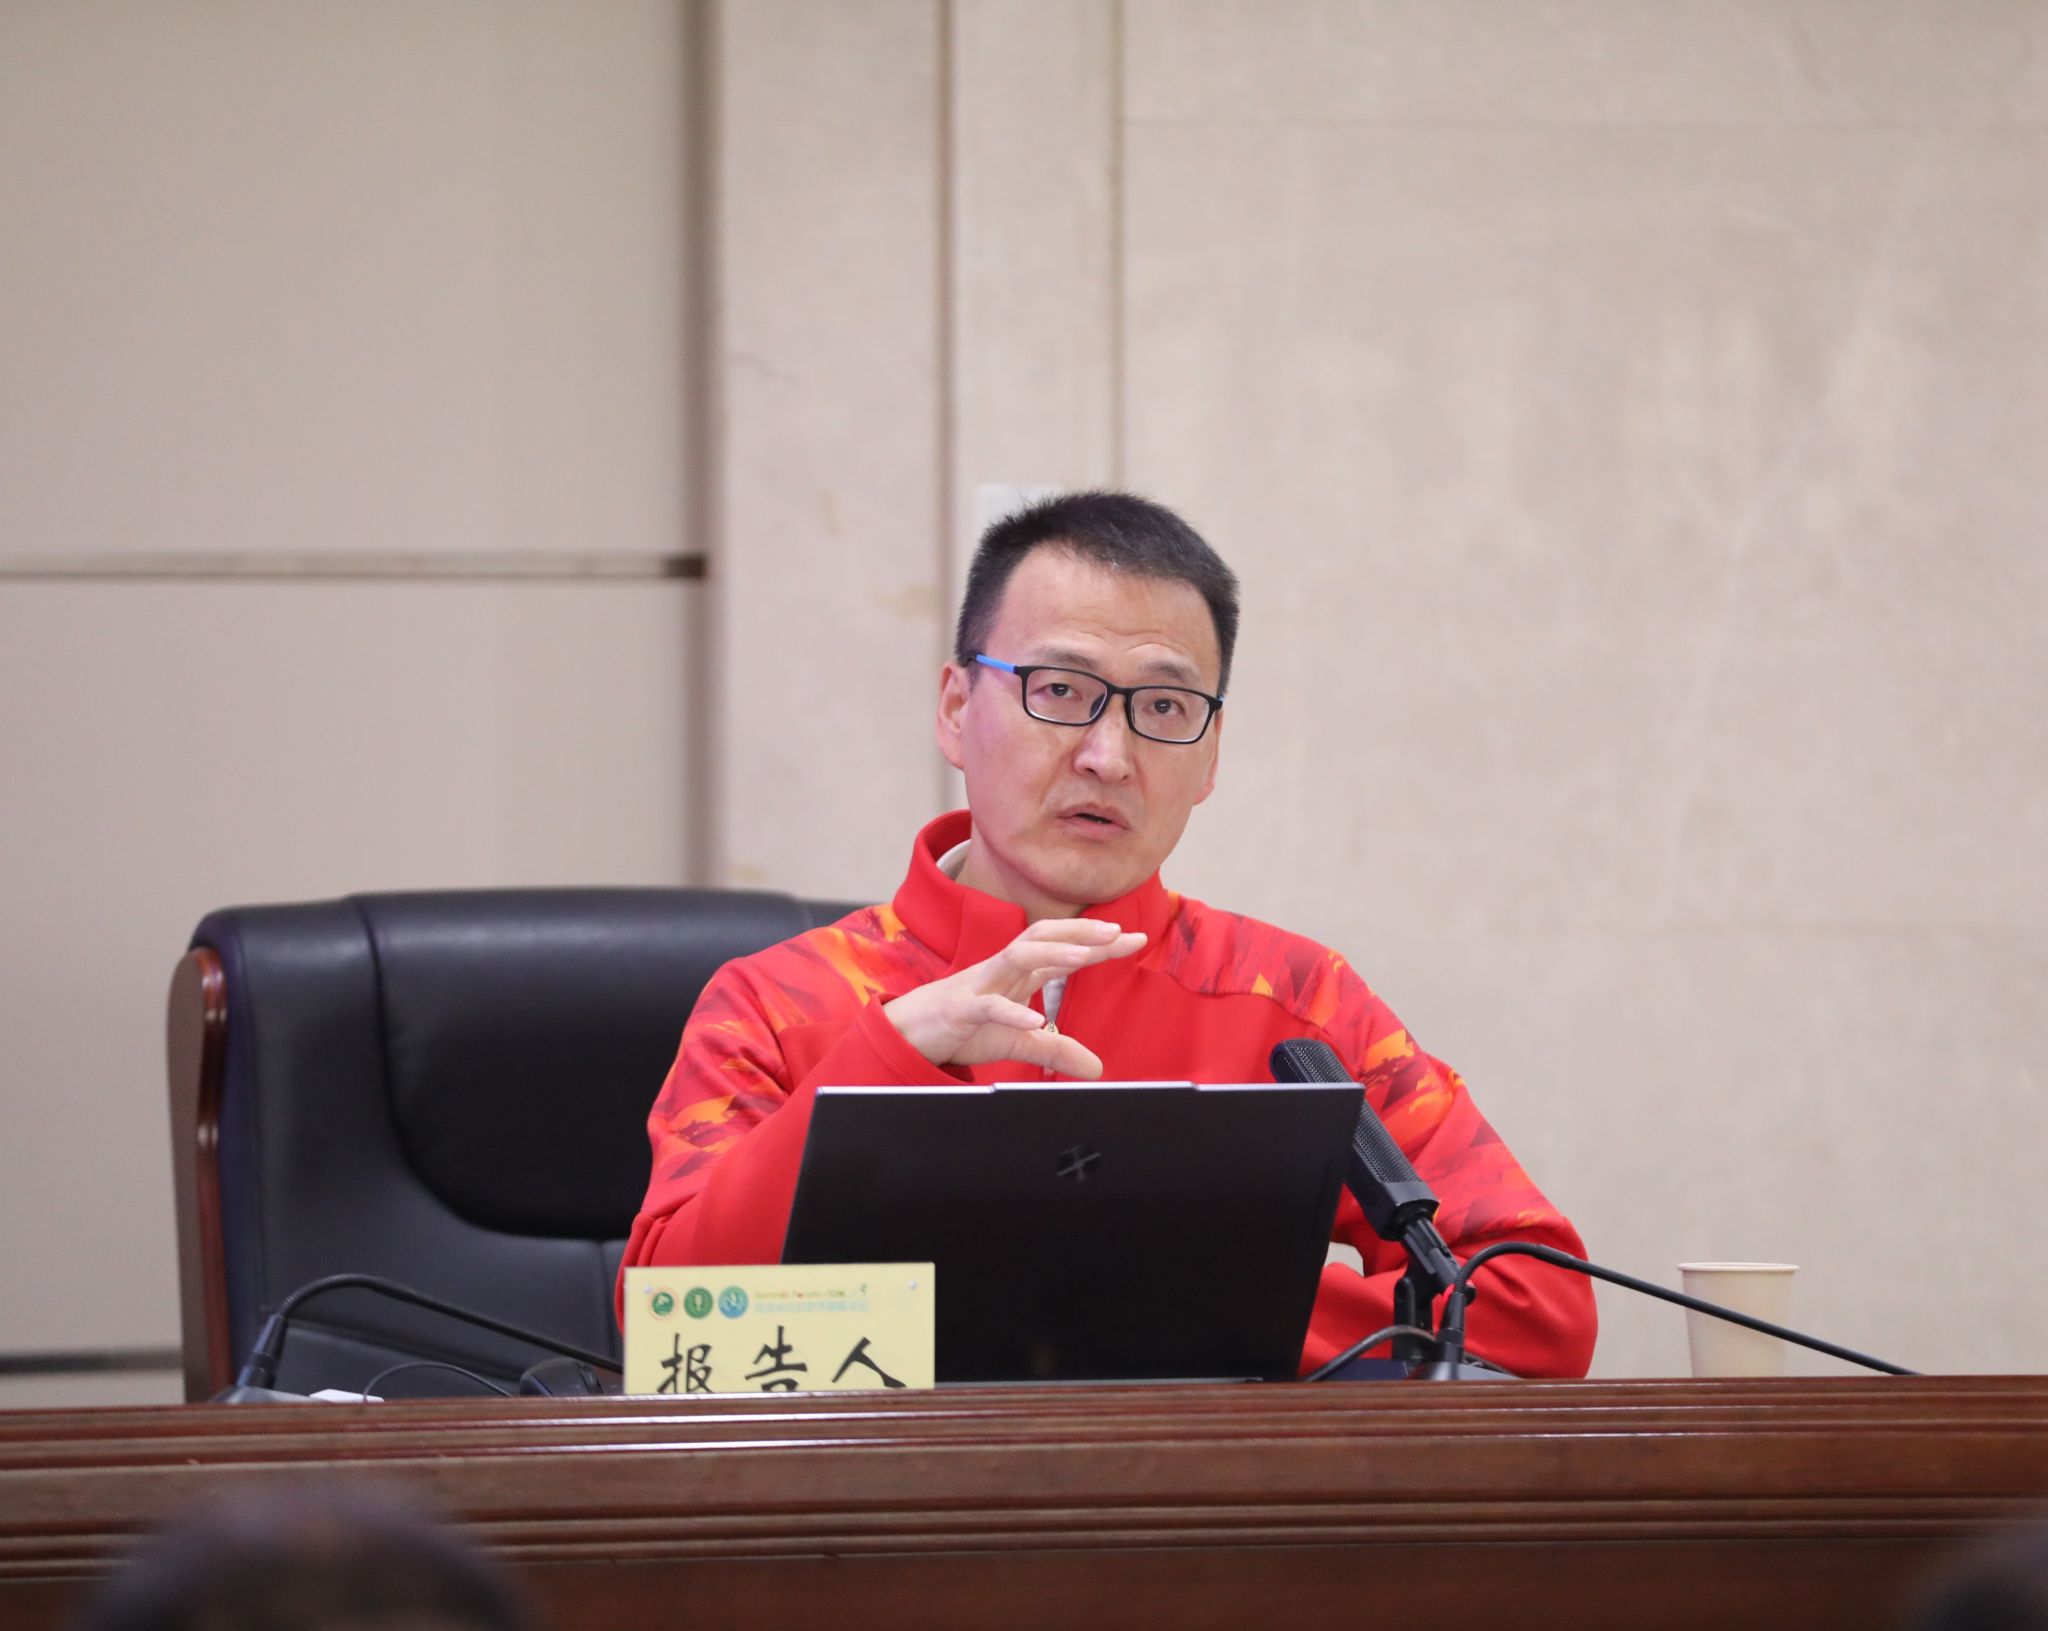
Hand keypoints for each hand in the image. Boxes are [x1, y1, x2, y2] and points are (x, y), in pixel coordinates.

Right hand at [882, 919, 1146, 1079]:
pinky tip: (1034, 1020)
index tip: (1136, 938)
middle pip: (1043, 937)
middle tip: (1117, 932)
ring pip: (1017, 957)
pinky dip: (1012, 1012)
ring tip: (1085, 955)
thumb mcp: (1018, 1042)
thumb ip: (1056, 1050)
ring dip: (1052, 953)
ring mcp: (981, 985)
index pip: (1063, 949)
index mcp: (1018, 973)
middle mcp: (1002, 970)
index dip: (1098, 943)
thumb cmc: (964, 1029)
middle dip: (1080, 932)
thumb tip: (1097, 1068)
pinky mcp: (960, 1009)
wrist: (909, 1034)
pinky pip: (988, 1006)